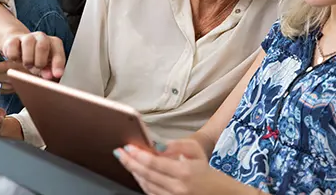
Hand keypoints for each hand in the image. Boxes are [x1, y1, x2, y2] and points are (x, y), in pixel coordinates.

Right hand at [2, 31, 65, 79]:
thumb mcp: (44, 65)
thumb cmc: (35, 57)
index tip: (57, 75)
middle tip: (38, 68)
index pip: (58, 52)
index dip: (58, 64)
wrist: (18, 46)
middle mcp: (41, 37)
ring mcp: (27, 37)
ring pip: (28, 43)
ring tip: (28, 65)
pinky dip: (14, 56)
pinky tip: (16, 59)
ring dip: (28, 59)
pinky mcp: (13, 39)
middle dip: (40, 61)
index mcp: (54, 43)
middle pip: (43, 46)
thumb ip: (47, 70)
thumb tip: (49, 76)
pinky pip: (12, 47)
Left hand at [114, 139, 241, 194]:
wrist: (216, 192)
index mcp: (184, 172)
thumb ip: (178, 144)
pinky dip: (141, 182)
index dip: (138, 155)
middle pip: (146, 174)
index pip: (154, 163)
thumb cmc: (204, 169)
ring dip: (134, 172)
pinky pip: (150, 192)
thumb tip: (159, 145)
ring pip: (145, 185)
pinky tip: (137, 172)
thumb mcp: (196, 150)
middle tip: (120, 152)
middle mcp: (176, 187)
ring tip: (126, 160)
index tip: (128, 147)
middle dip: (130, 162)